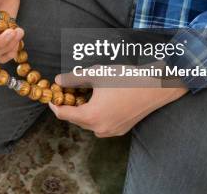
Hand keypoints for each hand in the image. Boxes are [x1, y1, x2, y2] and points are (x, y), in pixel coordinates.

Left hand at [49, 67, 187, 136]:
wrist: (155, 88)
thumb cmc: (125, 79)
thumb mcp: (96, 75)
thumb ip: (74, 78)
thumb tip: (58, 80)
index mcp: (91, 116)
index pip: (63, 114)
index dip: (54, 104)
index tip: (52, 95)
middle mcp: (100, 128)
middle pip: (76, 119)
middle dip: (69, 106)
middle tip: (67, 91)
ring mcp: (111, 131)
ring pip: (88, 122)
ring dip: (83, 110)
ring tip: (83, 93)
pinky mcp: (121, 130)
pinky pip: (101, 124)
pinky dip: (95, 114)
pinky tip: (99, 100)